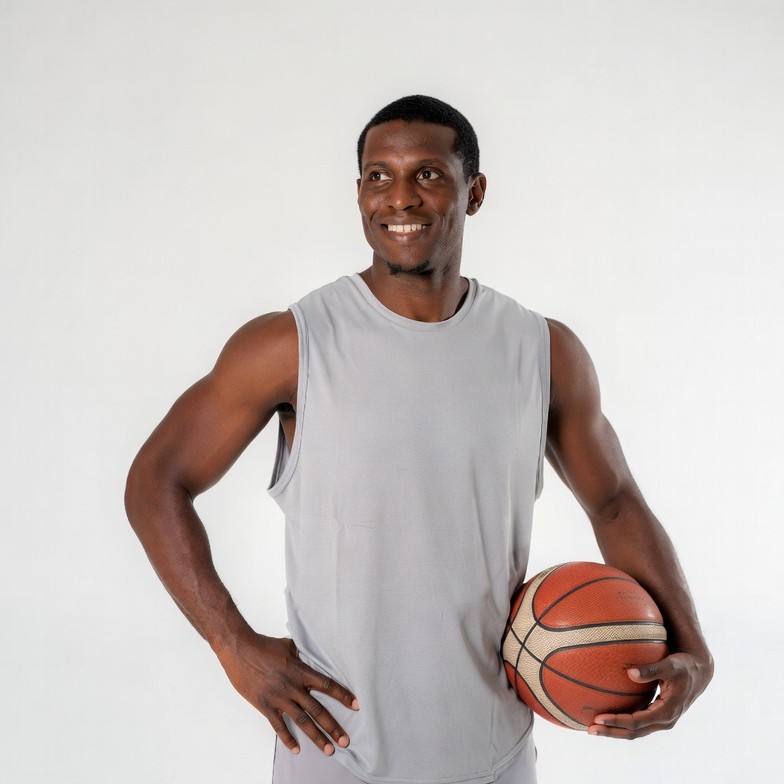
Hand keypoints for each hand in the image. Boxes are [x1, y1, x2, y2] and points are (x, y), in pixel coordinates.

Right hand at [214, 630, 358, 754]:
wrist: (240, 650)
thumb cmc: (263, 645)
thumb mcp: (288, 646)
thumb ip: (301, 654)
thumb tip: (311, 653)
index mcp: (300, 671)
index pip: (327, 685)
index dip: (343, 695)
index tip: (356, 705)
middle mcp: (293, 687)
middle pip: (317, 709)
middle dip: (332, 726)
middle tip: (345, 740)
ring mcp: (279, 698)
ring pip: (302, 721)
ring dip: (316, 736)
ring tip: (328, 749)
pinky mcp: (265, 706)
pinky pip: (279, 726)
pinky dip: (288, 738)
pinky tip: (297, 749)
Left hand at [588, 651, 713, 738]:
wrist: (698, 673)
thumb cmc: (683, 666)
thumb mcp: (671, 665)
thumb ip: (652, 669)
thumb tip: (630, 673)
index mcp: (666, 712)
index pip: (637, 721)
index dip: (617, 721)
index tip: (598, 718)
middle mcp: (664, 721)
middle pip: (634, 733)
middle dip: (611, 732)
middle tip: (589, 729)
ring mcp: (660, 720)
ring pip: (635, 731)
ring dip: (614, 731)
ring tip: (592, 728)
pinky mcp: (656, 715)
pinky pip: (637, 724)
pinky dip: (622, 724)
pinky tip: (606, 717)